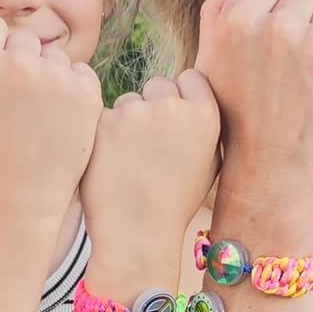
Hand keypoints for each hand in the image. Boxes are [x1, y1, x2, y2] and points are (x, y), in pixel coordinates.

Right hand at [0, 15, 102, 215]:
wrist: (26, 190)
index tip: (0, 70)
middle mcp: (21, 63)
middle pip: (25, 39)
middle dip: (21, 60)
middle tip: (21, 97)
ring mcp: (58, 77)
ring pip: (54, 56)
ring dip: (49, 74)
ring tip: (42, 110)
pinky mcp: (87, 91)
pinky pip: (80, 70)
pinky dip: (73, 85)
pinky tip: (63, 112)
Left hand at [80, 69, 219, 275]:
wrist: (136, 232)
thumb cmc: (175, 202)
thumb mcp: (209, 164)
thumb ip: (206, 126)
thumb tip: (196, 100)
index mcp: (204, 115)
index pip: (192, 78)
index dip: (183, 95)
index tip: (175, 113)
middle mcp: (171, 107)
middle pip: (159, 85)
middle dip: (155, 104)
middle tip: (150, 139)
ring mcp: (134, 112)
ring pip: (129, 100)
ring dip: (128, 119)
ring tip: (130, 157)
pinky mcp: (103, 122)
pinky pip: (105, 115)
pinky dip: (106, 132)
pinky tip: (111, 159)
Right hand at [197, 0, 312, 231]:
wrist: (271, 178)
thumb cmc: (237, 120)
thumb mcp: (210, 66)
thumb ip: (220, 9)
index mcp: (235, 23)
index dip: (267, 7)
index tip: (264, 42)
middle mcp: (277, 28)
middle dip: (296, 29)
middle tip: (282, 77)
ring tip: (305, 86)